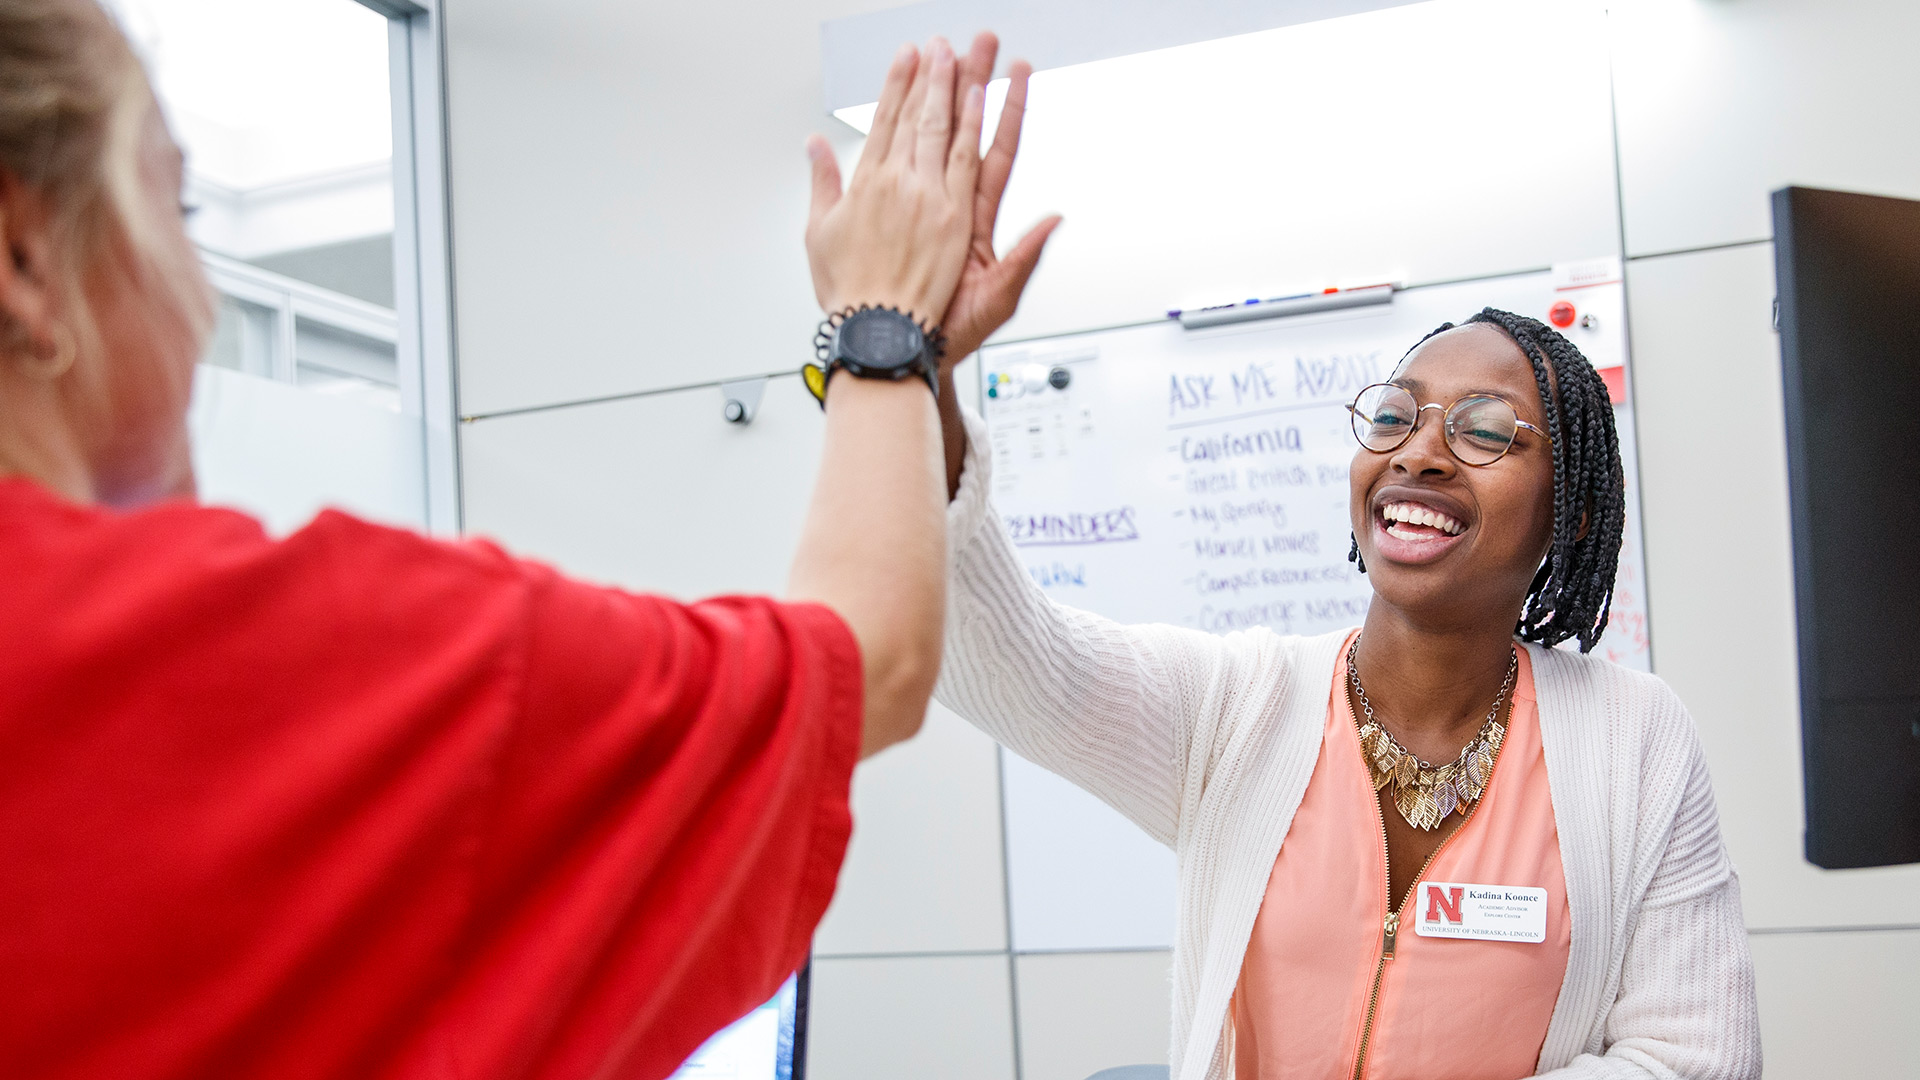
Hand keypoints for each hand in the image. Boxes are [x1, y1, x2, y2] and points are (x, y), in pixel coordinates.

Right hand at [805, 38, 982, 328]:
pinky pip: (968, 162)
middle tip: (942, 40)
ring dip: (960, 86)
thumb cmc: (851, 295)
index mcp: (867, 186)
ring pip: (947, 130)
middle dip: (933, 73)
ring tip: (971, 50)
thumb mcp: (819, 235)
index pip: (887, 121)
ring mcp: (930, 200)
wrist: (880, 336)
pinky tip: (981, 98)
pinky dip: (974, 127)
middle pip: (921, 117)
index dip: (898, 85)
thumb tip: (814, 148)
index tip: (907, 55)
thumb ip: (822, 184)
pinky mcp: (955, 218)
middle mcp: (900, 186)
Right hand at [939, 34, 1061, 365]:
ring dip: (949, 97)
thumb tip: (1053, 221)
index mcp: (977, 221)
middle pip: (967, 133)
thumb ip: (1026, 258)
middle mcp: (956, 209)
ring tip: (955, 53)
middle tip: (979, 42)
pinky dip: (908, 140)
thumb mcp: (1000, 298)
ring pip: (939, 141)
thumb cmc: (955, 331)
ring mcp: (930, 210)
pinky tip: (907, 110)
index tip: (1014, 73)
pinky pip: (908, 171)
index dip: (1006, 112)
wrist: (909, 349)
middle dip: (975, 84)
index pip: (996, 152)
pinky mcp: (904, 219)